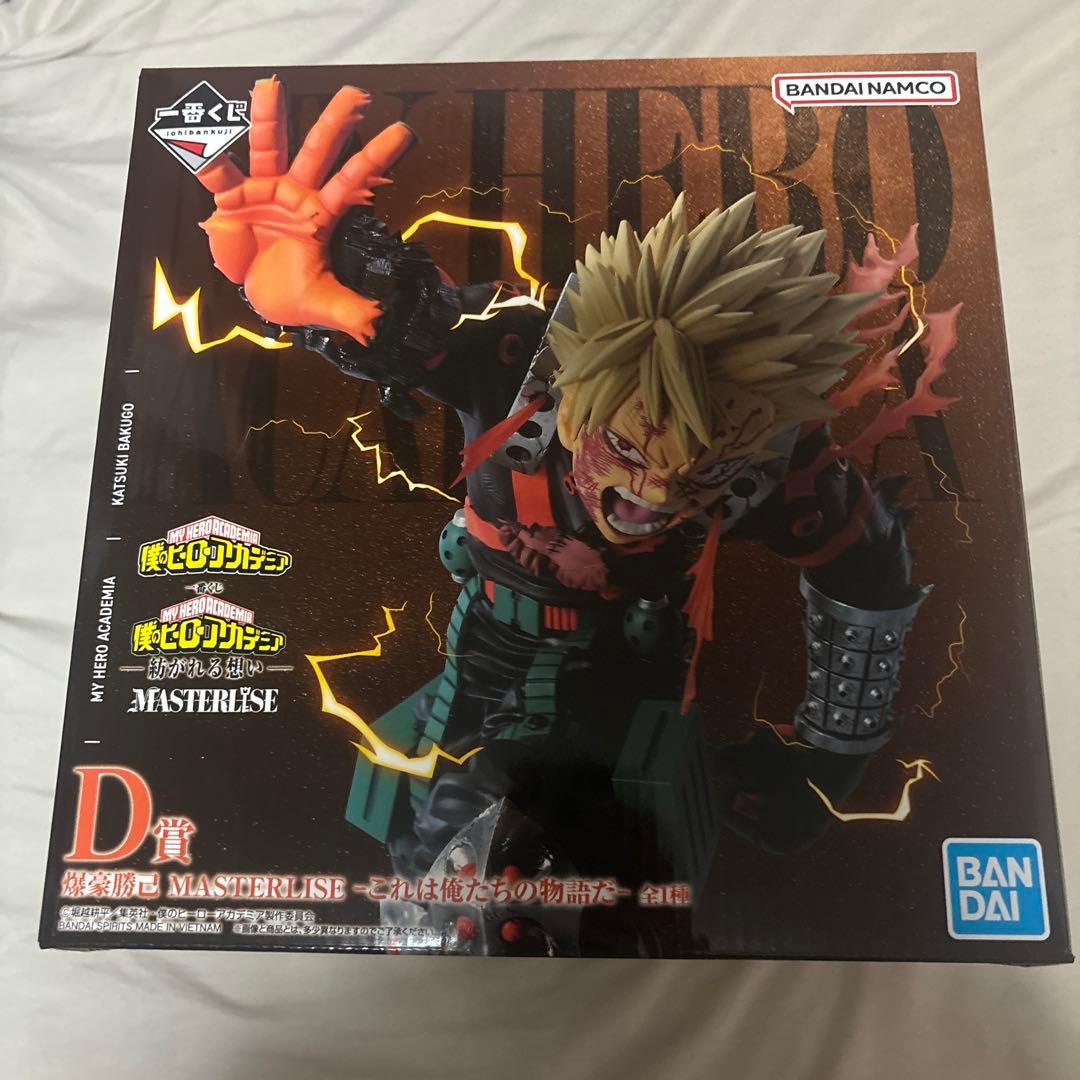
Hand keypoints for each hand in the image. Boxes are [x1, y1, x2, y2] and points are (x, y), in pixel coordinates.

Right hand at [196, 76, 415, 343]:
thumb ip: (349, 311)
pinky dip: (213, 167)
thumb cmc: (295, 293)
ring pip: (268, 147)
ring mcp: (264, 192)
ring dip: (269, 118)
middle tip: (355, 92)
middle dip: (334, 122)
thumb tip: (375, 325)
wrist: (260, 296)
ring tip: (269, 86)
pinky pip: (221, 180)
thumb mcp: (323, 304)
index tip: (401, 133)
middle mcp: (297, 194)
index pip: (353, 181)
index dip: (374, 158)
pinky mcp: (234, 201)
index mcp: (322, 213)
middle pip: (319, 152)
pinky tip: (206, 151)